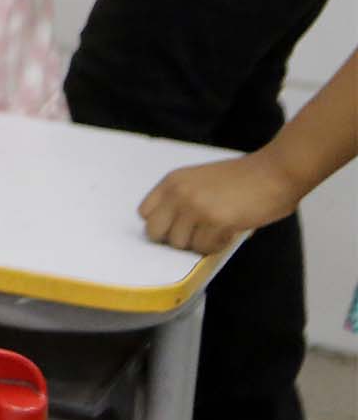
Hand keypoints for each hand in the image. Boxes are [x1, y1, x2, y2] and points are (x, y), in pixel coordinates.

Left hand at [139, 151, 303, 256]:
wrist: (275, 171)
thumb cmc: (244, 177)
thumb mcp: (201, 179)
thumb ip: (183, 198)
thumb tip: (173, 228)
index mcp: (172, 181)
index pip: (145, 213)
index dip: (161, 224)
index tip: (178, 227)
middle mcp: (178, 193)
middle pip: (155, 232)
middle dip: (174, 239)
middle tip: (196, 235)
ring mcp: (195, 207)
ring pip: (180, 244)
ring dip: (198, 244)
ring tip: (216, 232)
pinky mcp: (216, 221)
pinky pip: (204, 248)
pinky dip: (216, 246)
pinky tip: (228, 234)